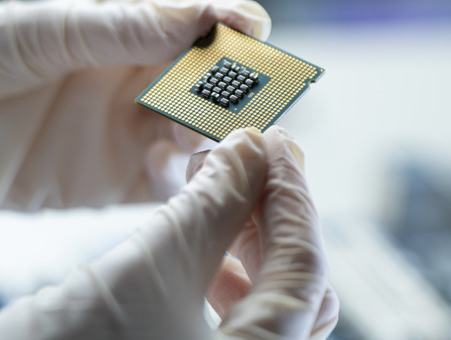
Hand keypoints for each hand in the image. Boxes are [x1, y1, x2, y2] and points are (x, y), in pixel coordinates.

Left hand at [0, 0, 270, 236]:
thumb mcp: (33, 31)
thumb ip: (114, 31)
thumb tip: (198, 18)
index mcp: (109, 22)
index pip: (186, 19)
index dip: (225, 23)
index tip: (255, 29)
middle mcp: (122, 74)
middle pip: (201, 79)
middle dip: (232, 85)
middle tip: (253, 96)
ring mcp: (116, 128)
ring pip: (189, 131)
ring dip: (215, 136)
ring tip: (225, 140)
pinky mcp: (102, 181)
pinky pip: (158, 183)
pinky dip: (184, 182)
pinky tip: (192, 179)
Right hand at [0, 127, 338, 339]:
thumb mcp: (145, 270)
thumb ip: (211, 207)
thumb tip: (252, 150)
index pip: (305, 270)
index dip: (295, 196)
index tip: (278, 141)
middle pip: (293, 288)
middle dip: (275, 212)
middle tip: (256, 154)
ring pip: (259, 299)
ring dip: (245, 234)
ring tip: (223, 181)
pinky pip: (220, 309)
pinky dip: (214, 260)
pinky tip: (193, 225)